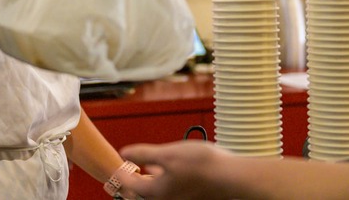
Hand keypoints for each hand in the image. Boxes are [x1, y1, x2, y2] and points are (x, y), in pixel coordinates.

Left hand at [116, 141, 234, 199]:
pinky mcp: (191, 197)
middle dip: (132, 185)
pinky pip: (170, 194)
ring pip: (157, 194)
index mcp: (156, 192)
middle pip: (142, 195)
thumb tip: (123, 153)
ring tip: (144, 173)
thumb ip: (143, 154)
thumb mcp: (168, 154)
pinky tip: (168, 172)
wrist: (233, 178)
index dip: (120, 173)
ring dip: (148, 184)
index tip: (115, 165)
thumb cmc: (202, 165)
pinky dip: (163, 184)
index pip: (129, 185)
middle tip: (124, 176)